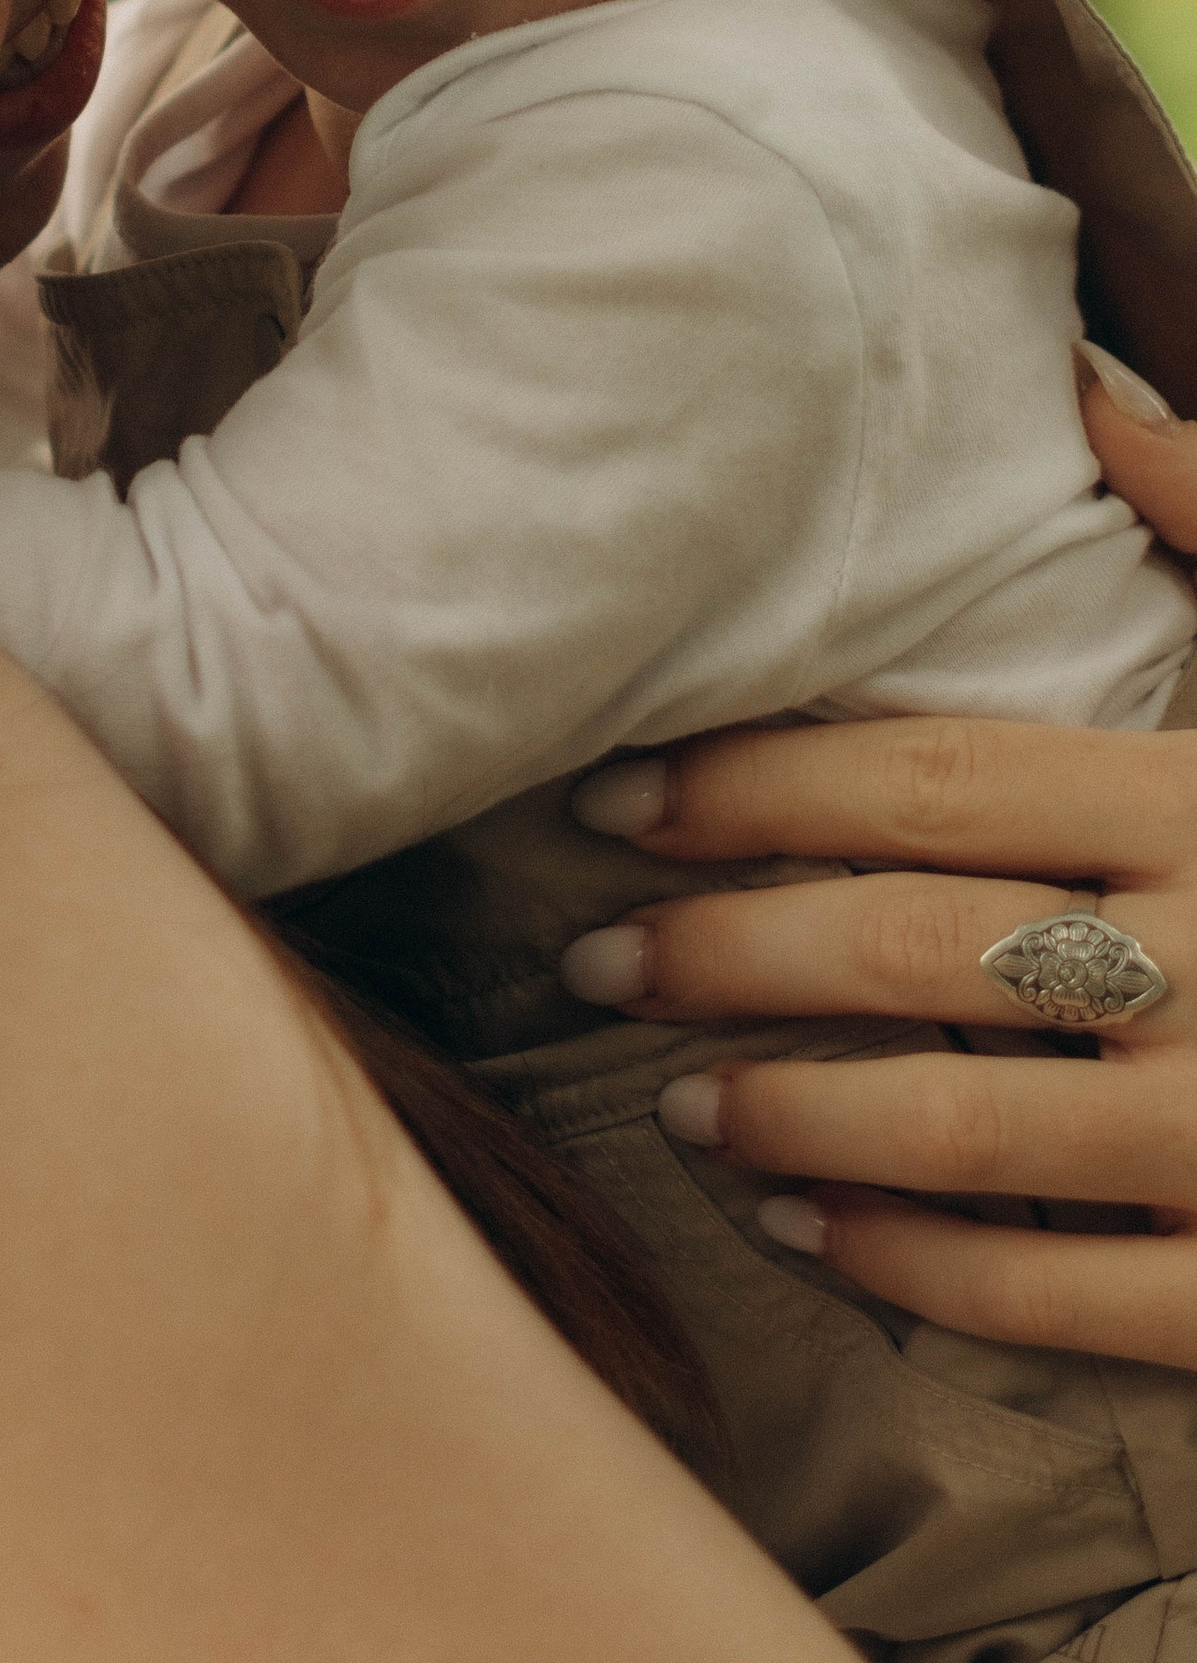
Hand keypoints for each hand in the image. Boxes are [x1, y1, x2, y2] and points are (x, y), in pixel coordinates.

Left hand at [558, 361, 1196, 1370]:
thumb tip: (1081, 377)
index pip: (934, 784)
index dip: (754, 788)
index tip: (617, 796)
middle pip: (915, 947)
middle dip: (725, 952)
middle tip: (593, 960)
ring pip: (965, 1127)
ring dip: (793, 1115)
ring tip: (676, 1104)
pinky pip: (1063, 1297)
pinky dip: (917, 1270)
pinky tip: (808, 1234)